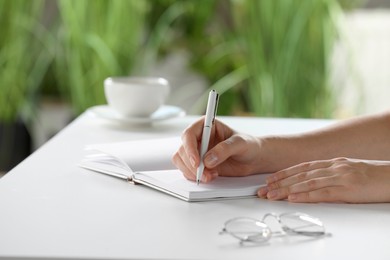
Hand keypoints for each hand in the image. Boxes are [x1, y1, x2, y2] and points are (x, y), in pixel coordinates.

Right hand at [172, 118, 265, 181]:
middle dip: (192, 165)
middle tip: (205, 174)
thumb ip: (225, 149)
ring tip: (209, 176)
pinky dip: (195, 176)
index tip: (197, 162)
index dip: (189, 148)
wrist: (253, 159)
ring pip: (181, 161)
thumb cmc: (249, 145)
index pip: (189, 134)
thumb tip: (208, 159)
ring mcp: (197, 151)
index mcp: (207, 126)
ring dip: (192, 172)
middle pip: (182, 150)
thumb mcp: (241, 144)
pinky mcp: (198, 164)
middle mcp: (199, 138)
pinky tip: (210, 176)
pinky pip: (187, 170)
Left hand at [258, 157, 389, 202]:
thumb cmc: (375, 176)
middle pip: (300, 175)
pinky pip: (322, 193)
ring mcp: (340, 177)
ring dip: (287, 190)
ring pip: (307, 183)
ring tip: (271, 195)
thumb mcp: (350, 172)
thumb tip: (314, 183)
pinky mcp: (348, 189)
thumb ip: (331, 175)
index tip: (270, 179)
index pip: (302, 167)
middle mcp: (334, 167)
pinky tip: (292, 198)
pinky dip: (305, 196)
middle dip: (280, 182)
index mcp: (333, 163)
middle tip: (263, 189)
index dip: (284, 173)